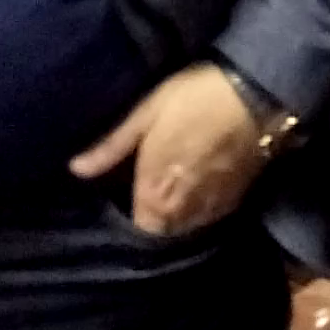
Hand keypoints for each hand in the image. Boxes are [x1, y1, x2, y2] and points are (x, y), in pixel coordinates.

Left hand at [70, 64, 264, 236]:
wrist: (256, 94)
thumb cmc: (193, 98)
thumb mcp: (146, 112)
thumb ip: (111, 146)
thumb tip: (74, 168)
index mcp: (154, 194)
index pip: (135, 233)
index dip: (125, 223)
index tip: (118, 205)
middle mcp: (181, 213)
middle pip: (160, 235)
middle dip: (150, 223)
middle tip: (141, 199)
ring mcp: (211, 211)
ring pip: (184, 230)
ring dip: (173, 220)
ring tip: (167, 197)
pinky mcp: (234, 202)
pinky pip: (207, 220)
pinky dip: (197, 213)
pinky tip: (194, 191)